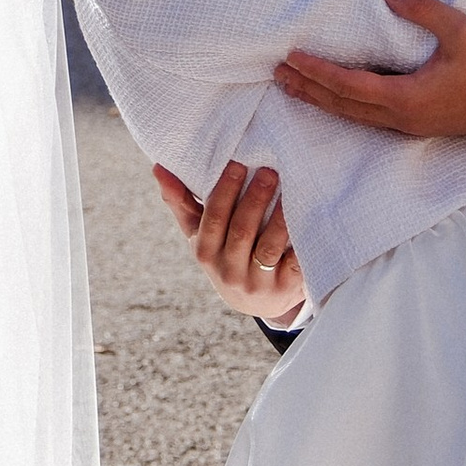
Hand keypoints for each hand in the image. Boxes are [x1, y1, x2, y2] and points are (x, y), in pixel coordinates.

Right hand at [152, 159, 306, 326]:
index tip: (237, 164)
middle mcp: (229, 271)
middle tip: (268, 170)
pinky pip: (294, 262)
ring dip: (279, 216)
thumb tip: (158, 167)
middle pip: (242, 231)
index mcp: (205, 254)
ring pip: (268, 246)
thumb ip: (181, 202)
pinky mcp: (285, 288)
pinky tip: (307, 218)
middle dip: (254, 198)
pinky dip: (299, 242)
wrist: (255, 301)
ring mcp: (257, 283)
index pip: (213, 220)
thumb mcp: (200, 234)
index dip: (224, 191)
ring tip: (289, 189)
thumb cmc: (224, 255)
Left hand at [274, 0, 465, 142]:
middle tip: (278, 77)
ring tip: (298, 88)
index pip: (348, 86)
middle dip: (309, 91)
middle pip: (344, 107)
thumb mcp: (460, 30)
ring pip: (356, 117)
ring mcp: (412, 126)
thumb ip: (422, 9)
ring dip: (326, 101)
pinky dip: (349, 107)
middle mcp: (402, 119)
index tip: (290, 59)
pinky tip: (344, 98)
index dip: (317, 72)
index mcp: (405, 99)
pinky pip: (373, 119)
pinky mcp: (423, 124)